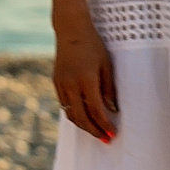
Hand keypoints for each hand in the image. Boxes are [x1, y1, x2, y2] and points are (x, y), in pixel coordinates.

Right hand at [52, 23, 118, 141]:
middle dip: (94, 130)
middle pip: (81, 117)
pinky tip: (84, 117)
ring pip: (71, 114)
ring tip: (96, 131)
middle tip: (105, 139)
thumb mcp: (107, 65)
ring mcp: (61, 85)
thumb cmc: (93, 45)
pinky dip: (75, 114)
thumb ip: (109, 89)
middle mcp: (71, 85)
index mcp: (86, 80)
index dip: (104, 124)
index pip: (96, 110)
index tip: (113, 134)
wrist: (70, 30)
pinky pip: (64, 105)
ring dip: (83, 125)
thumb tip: (112, 110)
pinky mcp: (56, 83)